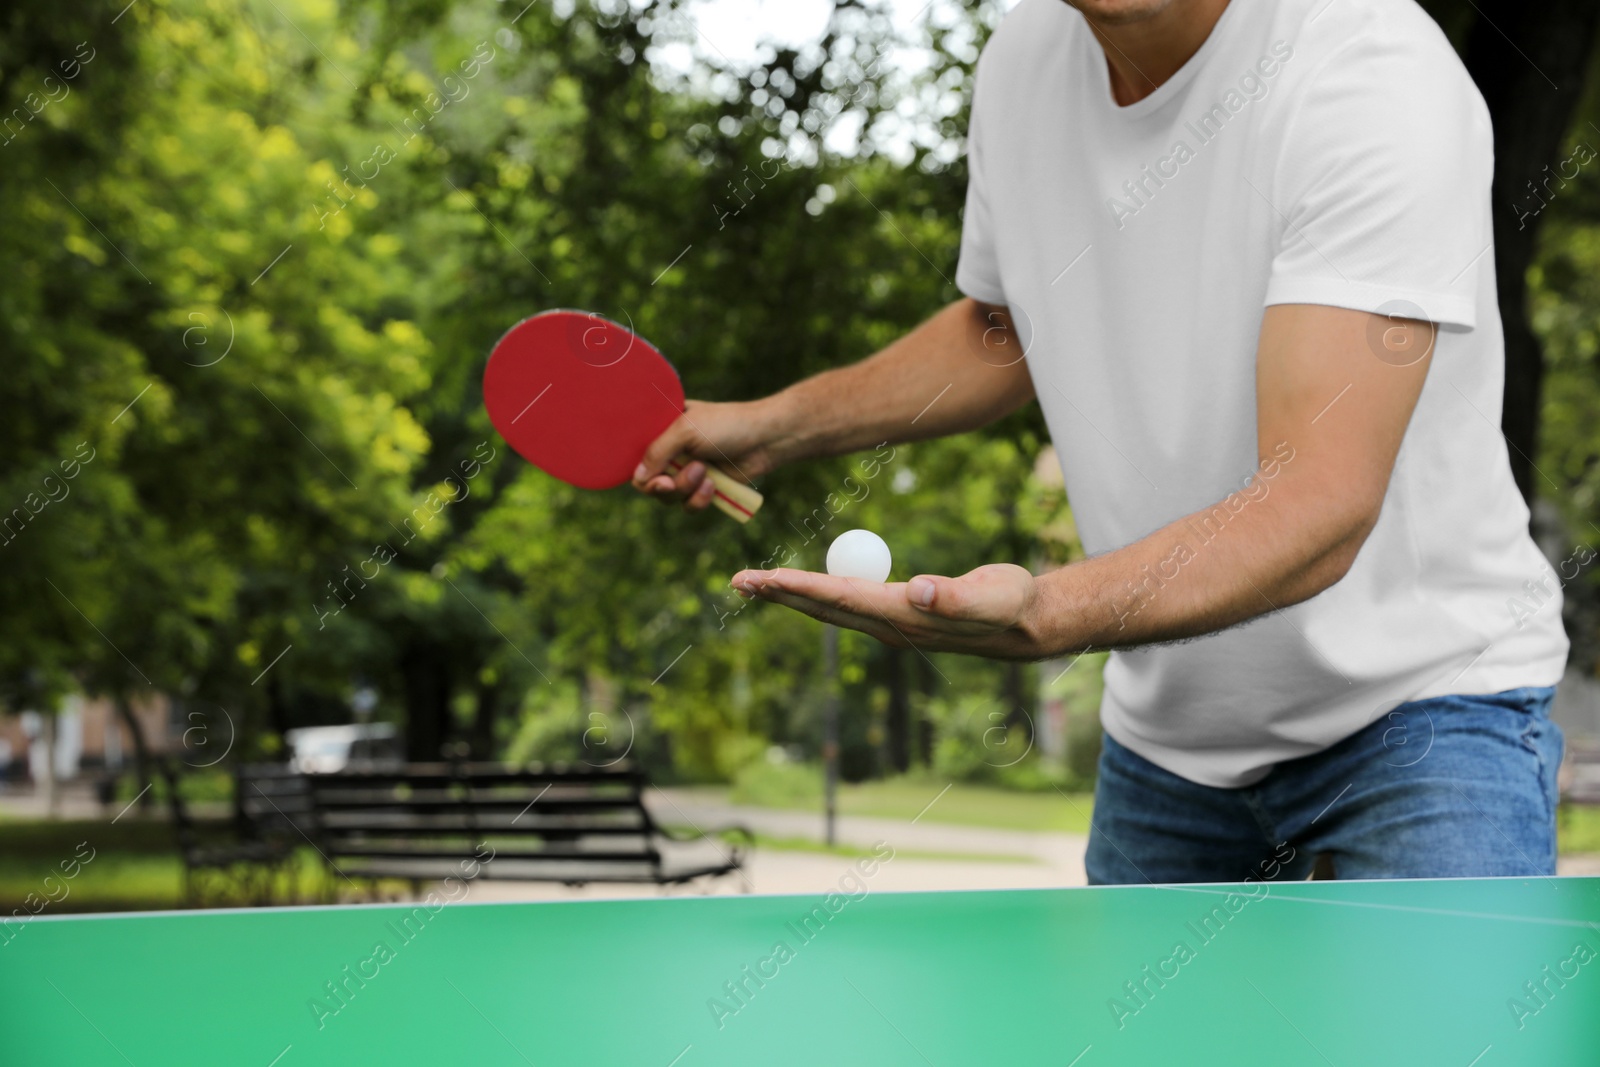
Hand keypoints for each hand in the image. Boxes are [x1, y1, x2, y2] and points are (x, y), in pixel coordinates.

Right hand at [632, 399, 776, 510]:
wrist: (765, 439)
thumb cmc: (726, 425)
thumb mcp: (686, 430)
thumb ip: (658, 451)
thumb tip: (638, 477)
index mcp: (664, 430)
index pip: (638, 456)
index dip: (642, 471)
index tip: (656, 475)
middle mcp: (673, 452)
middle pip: (650, 482)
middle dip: (665, 485)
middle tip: (671, 482)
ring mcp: (689, 471)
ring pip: (669, 497)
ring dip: (686, 489)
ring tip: (705, 473)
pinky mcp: (705, 489)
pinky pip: (689, 506)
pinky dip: (699, 500)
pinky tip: (714, 485)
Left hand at [730, 562, 1055, 659]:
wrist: (1025, 625)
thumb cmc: (1011, 604)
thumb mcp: (991, 596)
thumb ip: (954, 595)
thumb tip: (916, 589)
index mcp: (903, 617)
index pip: (840, 599)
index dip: (801, 588)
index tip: (765, 578)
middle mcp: (888, 625)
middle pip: (822, 608)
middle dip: (779, 595)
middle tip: (737, 581)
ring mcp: (890, 624)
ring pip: (829, 608)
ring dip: (790, 595)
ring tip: (756, 583)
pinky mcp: (896, 615)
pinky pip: (845, 603)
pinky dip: (816, 592)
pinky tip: (801, 586)